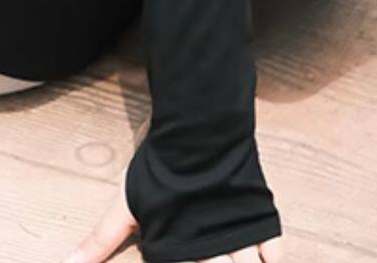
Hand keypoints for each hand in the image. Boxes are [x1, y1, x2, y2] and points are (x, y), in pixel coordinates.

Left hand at [63, 188, 284, 262]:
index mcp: (176, 248)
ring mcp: (237, 232)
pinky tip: (265, 261)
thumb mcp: (123, 203)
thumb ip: (101, 240)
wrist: (197, 128)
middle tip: (209, 262)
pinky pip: (275, 252)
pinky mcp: (258, 215)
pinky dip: (272, 260)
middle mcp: (209, 247)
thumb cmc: (158, 166)